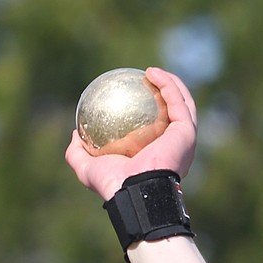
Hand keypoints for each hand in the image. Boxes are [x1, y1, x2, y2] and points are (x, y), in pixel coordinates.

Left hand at [65, 67, 198, 199]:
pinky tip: (152, 72)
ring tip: (150, 71)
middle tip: (145, 80)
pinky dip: (168, 84)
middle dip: (164, 94)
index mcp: (155, 157)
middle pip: (172, 114)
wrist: (131, 190)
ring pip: (181, 102)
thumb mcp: (86, 168)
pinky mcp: (187, 131)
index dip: (147, 110)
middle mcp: (173, 148)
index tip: (131, 95)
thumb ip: (77, 153)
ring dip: (169, 83)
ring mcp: (183, 139)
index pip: (154, 129)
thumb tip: (75, 134)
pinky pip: (178, 101)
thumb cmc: (111, 182)